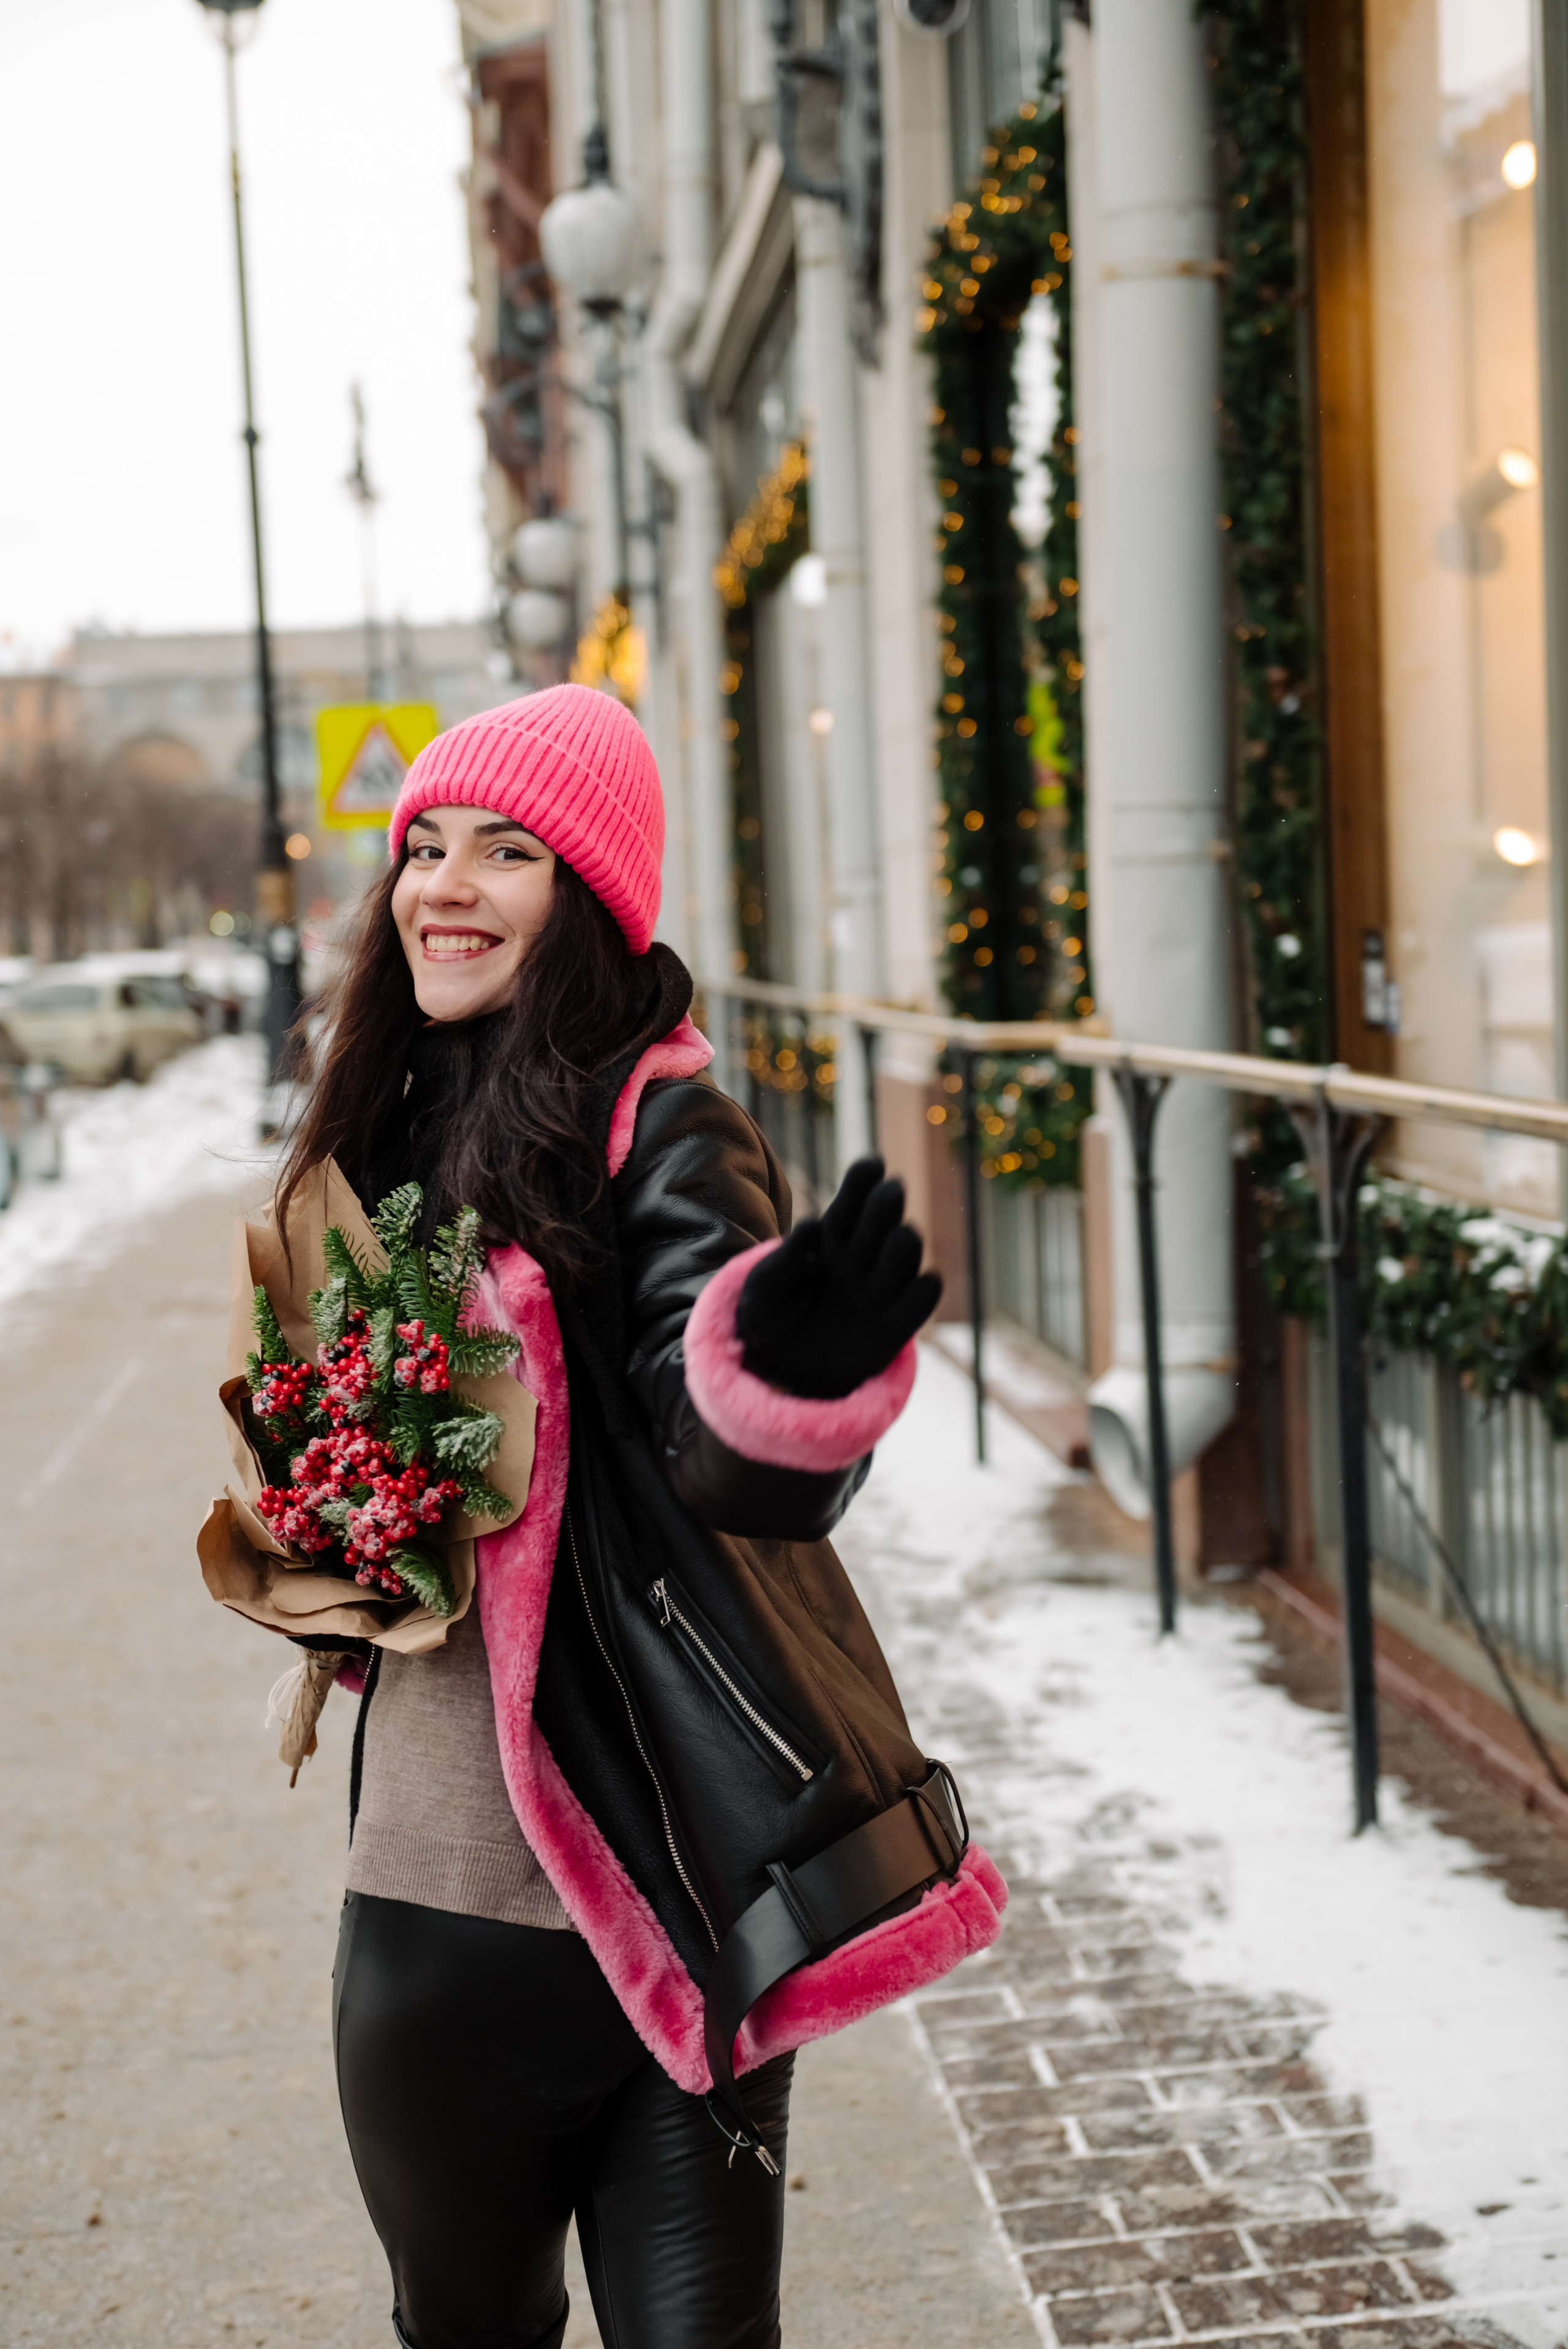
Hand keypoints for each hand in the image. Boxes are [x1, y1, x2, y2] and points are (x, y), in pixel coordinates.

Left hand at [734, 1157, 942, 1400]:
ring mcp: (878, 1292)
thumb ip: (784, 1259)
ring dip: (905, 1244)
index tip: (872, 1164)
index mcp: (829, 1241)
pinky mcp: (891, 1329)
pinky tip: (921, 1281)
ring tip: (900, 1236)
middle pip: (883, 1220)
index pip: (852, 1202)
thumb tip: (813, 1226)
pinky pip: (921, 1301)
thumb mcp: (763, 1288)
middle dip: (887, 1204)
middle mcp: (859, 1260)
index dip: (864, 1181)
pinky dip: (924, 1288)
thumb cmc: (768, 1318)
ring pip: (906, 1254)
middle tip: (890, 1191)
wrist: (777, 1372)